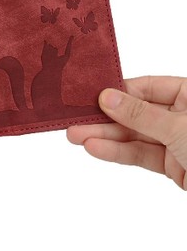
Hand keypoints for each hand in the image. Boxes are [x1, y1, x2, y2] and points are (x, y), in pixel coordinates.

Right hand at [67, 76, 186, 188]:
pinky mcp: (170, 164)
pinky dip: (118, 152)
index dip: (119, 92)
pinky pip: (140, 154)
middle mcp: (180, 114)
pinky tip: (95, 148)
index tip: (92, 97)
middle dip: (105, 118)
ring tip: (76, 136)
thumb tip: (108, 98)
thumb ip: (141, 114)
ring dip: (105, 137)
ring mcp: (174, 140)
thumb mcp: (178, 126)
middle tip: (75, 120)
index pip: (147, 86)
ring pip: (134, 136)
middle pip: (136, 113)